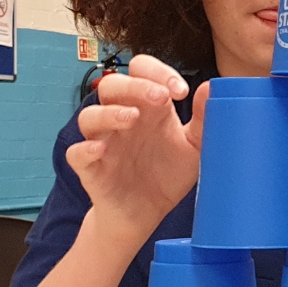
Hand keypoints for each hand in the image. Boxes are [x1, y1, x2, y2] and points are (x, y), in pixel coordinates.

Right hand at [65, 54, 209, 241]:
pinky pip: (77, 153)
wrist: (147, 215)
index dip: (158, 73)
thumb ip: (202, 118)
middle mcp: (122, 120)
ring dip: (109, 113)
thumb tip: (211, 87)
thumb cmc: (167, 175)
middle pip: (112, 86)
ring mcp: (104, 142)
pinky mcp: (91, 169)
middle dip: (135, 86)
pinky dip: (85, 149)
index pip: (141, 72)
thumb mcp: (194, 147)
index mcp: (147, 108)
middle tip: (160, 97)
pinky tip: (100, 149)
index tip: (181, 91)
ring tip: (132, 118)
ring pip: (90, 116)